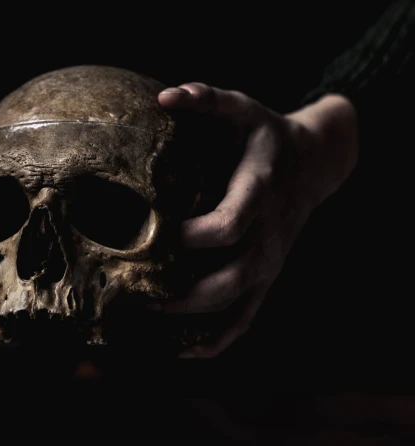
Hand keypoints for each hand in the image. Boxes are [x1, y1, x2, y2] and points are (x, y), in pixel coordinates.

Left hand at [158, 84, 357, 357]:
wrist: (313, 163)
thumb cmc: (265, 135)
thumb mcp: (243, 108)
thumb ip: (207, 98)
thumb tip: (165, 96)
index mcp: (259, 193)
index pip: (226, 227)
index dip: (187, 238)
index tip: (148, 236)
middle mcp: (267, 236)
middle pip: (228, 281)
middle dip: (180, 293)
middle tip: (132, 293)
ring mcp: (269, 263)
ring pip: (235, 309)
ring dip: (190, 324)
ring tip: (143, 326)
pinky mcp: (266, 278)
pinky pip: (245, 320)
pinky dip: (215, 341)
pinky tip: (179, 349)